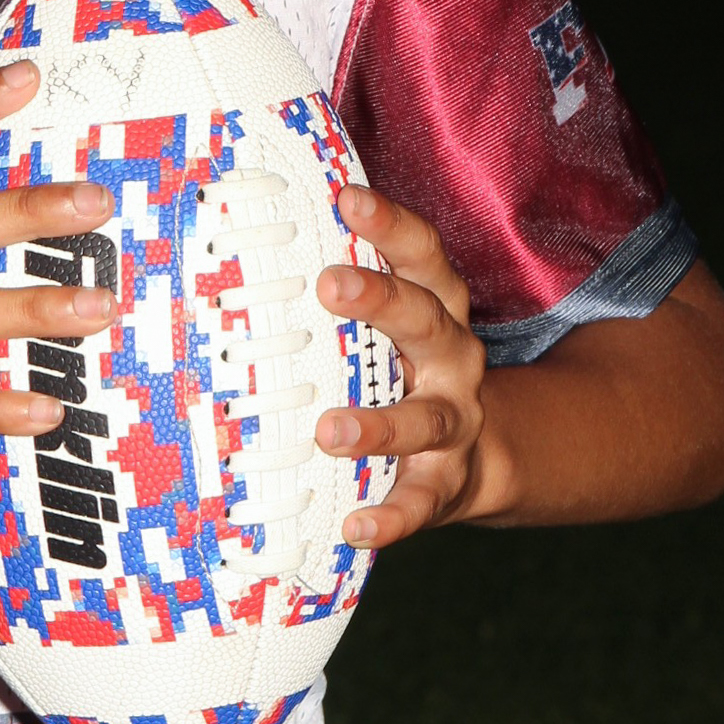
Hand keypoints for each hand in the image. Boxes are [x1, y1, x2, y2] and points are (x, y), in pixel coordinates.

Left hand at [312, 184, 487, 546]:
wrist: (474, 454)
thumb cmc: (402, 368)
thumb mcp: (387, 322)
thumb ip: (343, 284)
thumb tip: (248, 228)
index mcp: (434, 308)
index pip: (422, 255)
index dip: (390, 225)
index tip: (348, 197)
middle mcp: (452, 358)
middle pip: (426, 320)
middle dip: (381, 300)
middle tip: (329, 284)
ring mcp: (453, 422)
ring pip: (425, 418)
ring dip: (380, 425)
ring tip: (330, 430)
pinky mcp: (445, 482)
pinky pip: (421, 500)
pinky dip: (392, 516)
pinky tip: (358, 526)